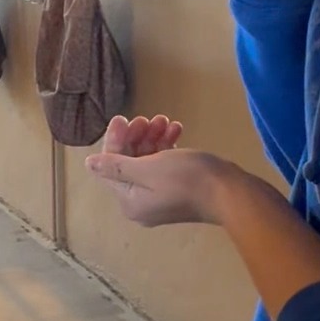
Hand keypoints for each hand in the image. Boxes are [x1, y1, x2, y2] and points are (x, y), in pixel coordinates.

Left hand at [87, 115, 232, 226]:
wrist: (230, 193)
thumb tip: (89, 164)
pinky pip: (164, 166)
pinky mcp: (178, 190)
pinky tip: (177, 130)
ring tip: (166, 120)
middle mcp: (141, 203)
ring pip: (148, 161)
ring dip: (153, 138)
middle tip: (148, 118)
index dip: (114, 140)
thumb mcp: (146, 169)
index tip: (123, 118)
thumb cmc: (186, 179)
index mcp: (129, 201)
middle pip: (129, 162)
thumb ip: (116, 166)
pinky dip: (167, 147)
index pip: (110, 166)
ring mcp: (160, 197)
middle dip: (137, 137)